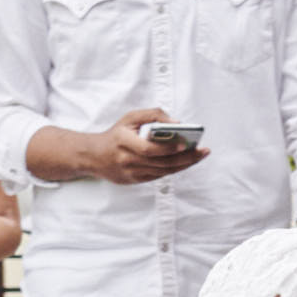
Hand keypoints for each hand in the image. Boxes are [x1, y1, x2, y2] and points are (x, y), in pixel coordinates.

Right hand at [89, 107, 207, 185]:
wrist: (93, 156)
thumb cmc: (116, 134)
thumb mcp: (130, 118)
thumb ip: (153, 115)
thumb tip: (177, 123)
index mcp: (123, 142)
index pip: (149, 149)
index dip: (169, 148)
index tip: (186, 142)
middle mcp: (126, 160)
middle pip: (161, 163)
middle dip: (185, 158)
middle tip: (203, 151)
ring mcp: (130, 173)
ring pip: (163, 172)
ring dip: (183, 165)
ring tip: (198, 156)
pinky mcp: (134, 181)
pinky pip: (158, 176)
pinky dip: (173, 169)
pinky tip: (186, 162)